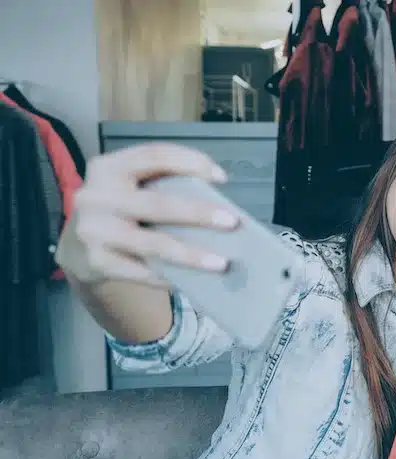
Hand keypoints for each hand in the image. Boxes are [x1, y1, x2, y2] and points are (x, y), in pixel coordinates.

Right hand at [55, 143, 239, 286]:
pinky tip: (194, 280)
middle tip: (232, 222)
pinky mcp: (97, 262)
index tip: (222, 178)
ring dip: (192, 255)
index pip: (154, 156)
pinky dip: (172, 276)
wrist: (78, 245)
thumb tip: (217, 206)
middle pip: (157, 204)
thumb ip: (160, 185)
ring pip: (152, 245)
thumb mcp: (129, 186)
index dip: (190, 162)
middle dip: (199, 213)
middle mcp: (95, 196)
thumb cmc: (120, 208)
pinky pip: (143, 272)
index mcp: (108, 167)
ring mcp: (93, 232)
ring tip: (221, 263)